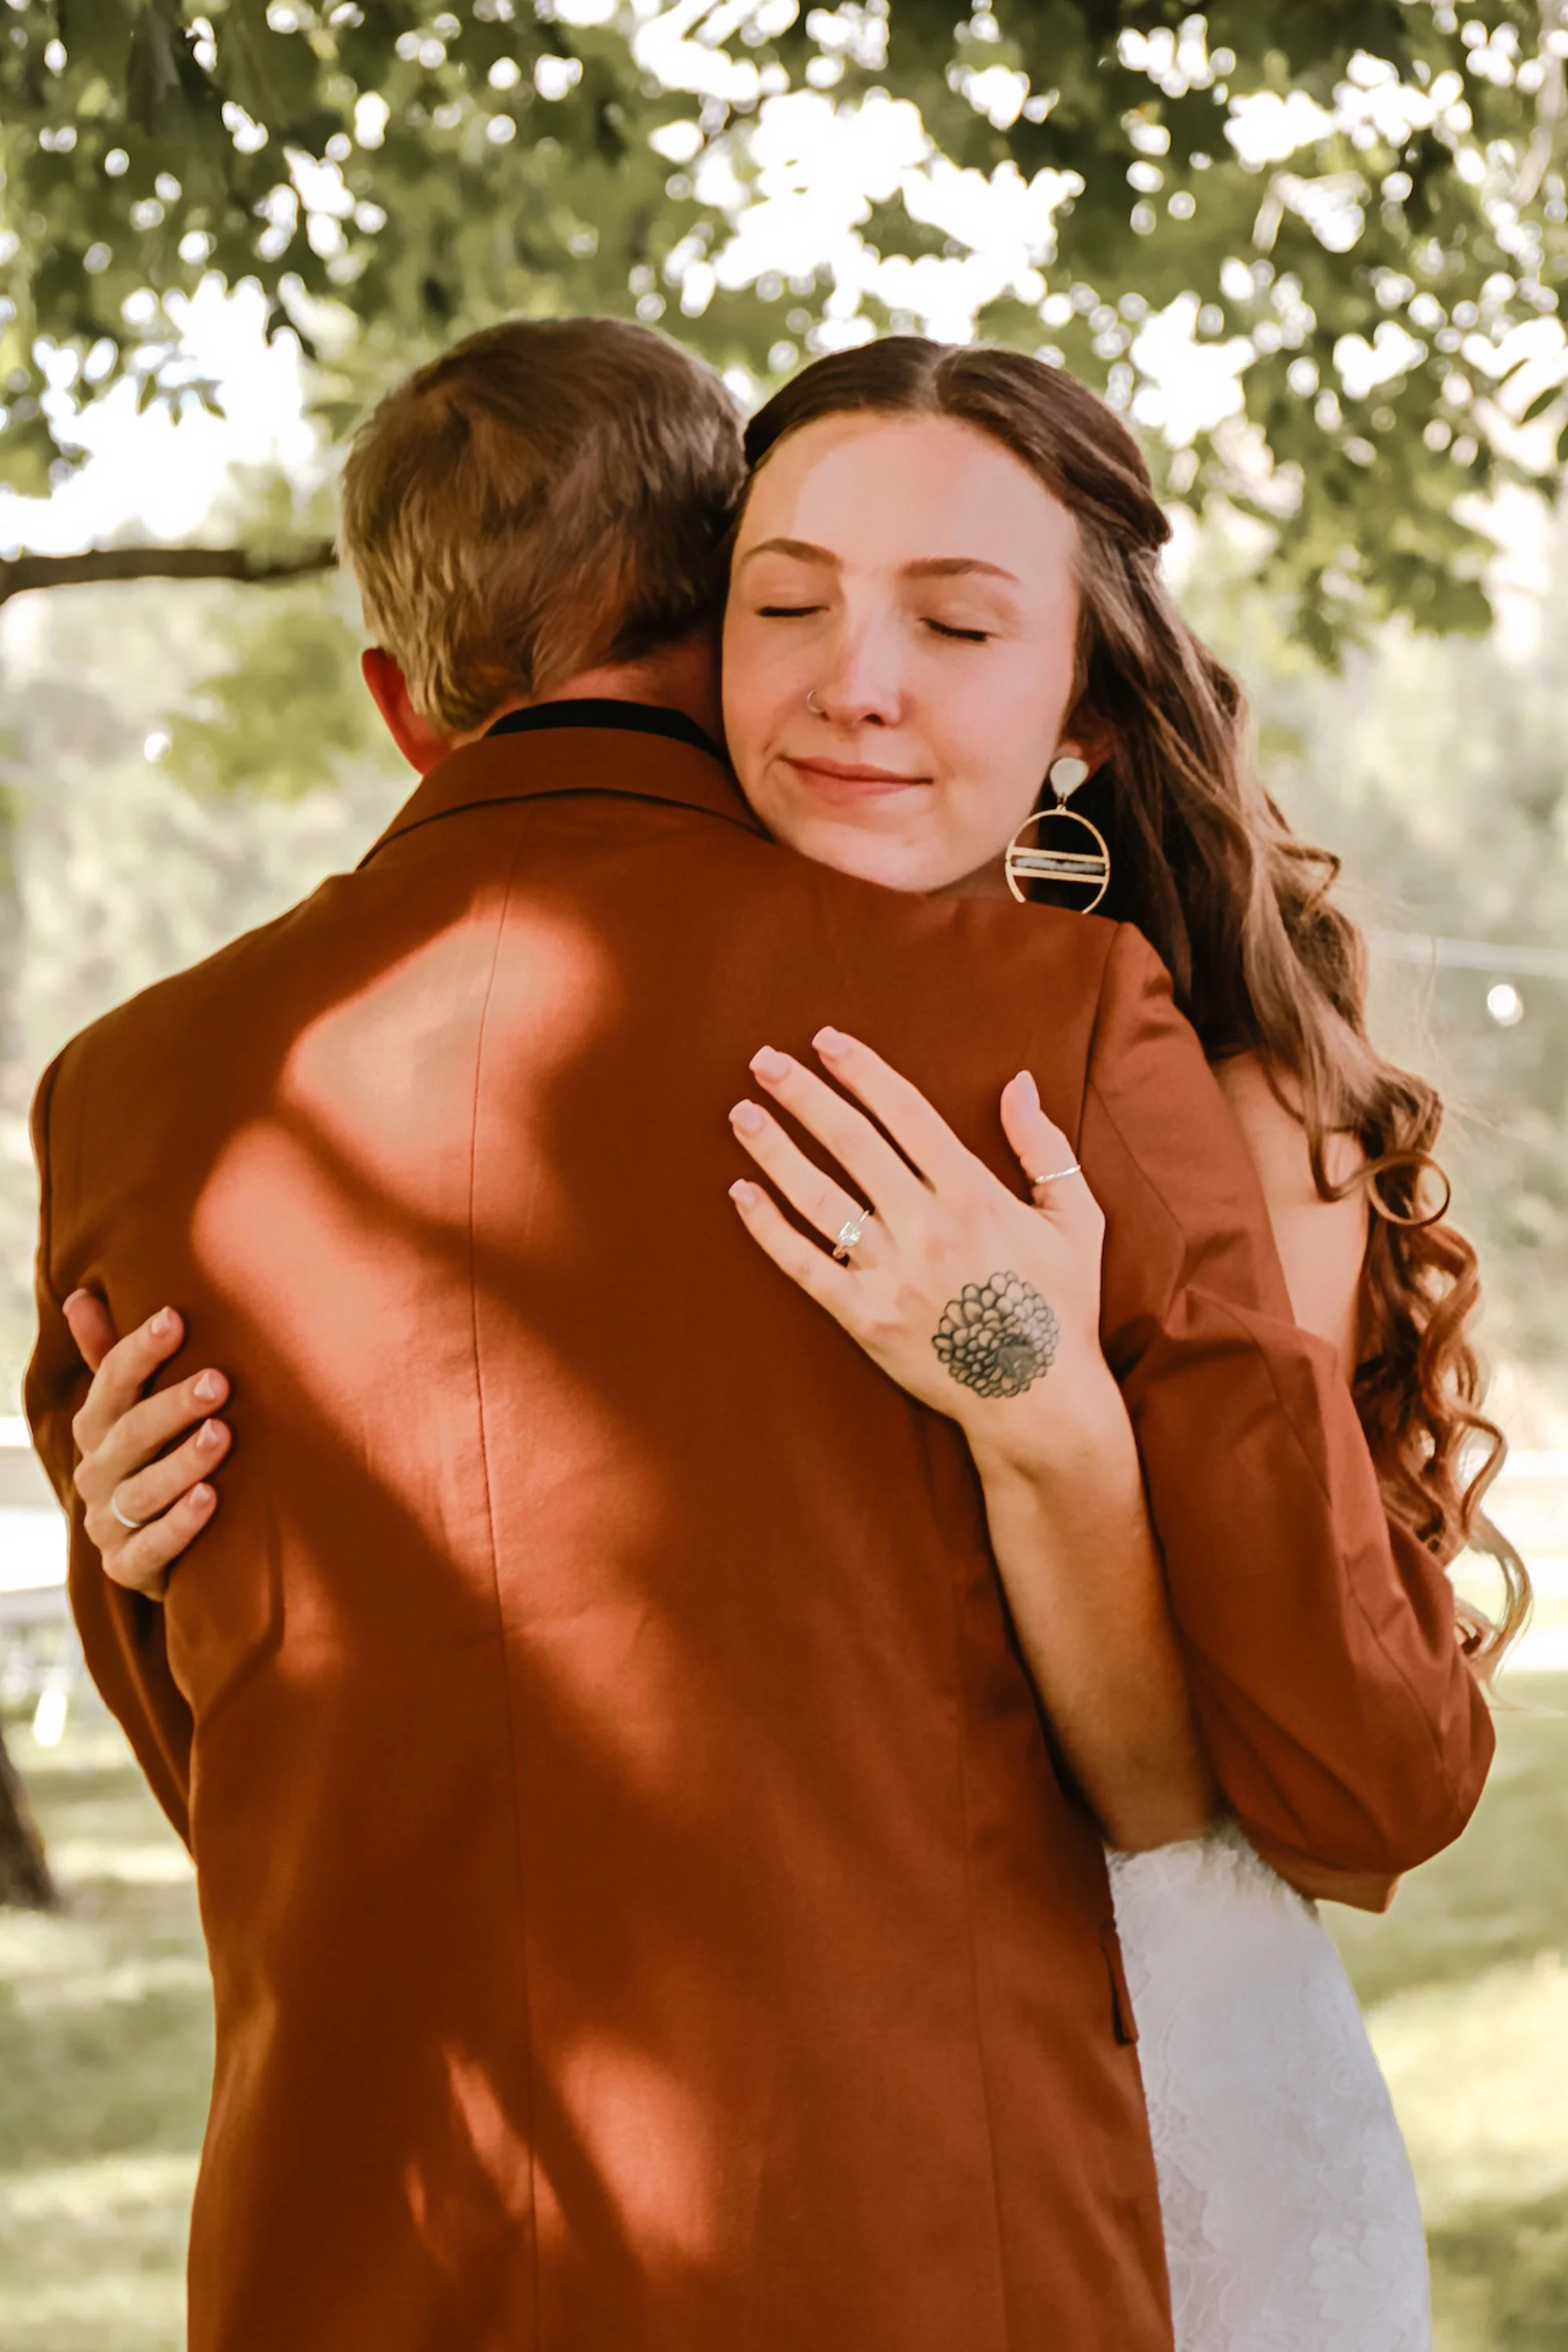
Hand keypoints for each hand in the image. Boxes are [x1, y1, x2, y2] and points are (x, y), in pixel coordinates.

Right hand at [65, 1296, 231, 1599]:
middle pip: (129, 1435)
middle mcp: (97, 1473)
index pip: (110, 1385)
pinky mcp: (128, 1567)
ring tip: (223, 1435)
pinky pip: (153, 1547)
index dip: (138, 1351)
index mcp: (97, 1429)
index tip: (175, 1319)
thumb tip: (79, 1295)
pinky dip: (181, 1524)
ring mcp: (109, 1523)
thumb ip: (110, 1359)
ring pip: (143, 1490)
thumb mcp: (133, 1409)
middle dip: (172, 1406)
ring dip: (183, 1461)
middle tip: (219, 1380)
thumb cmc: (155, 1457)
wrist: (160, 1548)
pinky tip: (211, 1499)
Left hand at [727, 1027, 1112, 1467]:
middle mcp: (926, 1226)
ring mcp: (891, 1274)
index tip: (825, 1041)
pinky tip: (741, 1194)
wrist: (1038, 1401)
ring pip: (818, 1198)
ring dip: (774, 1150)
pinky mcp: (864, 1319)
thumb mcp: (1076, 1220)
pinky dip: (769, 1229)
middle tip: (763, 1060)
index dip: (861, 1071)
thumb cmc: (1060, 1307)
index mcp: (973, 1194)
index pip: (905, 1112)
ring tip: (741, 1114)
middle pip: (851, 1143)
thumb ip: (1043, 1147)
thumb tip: (1017, 1083)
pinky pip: (805, 1266)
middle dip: (803, 1095)